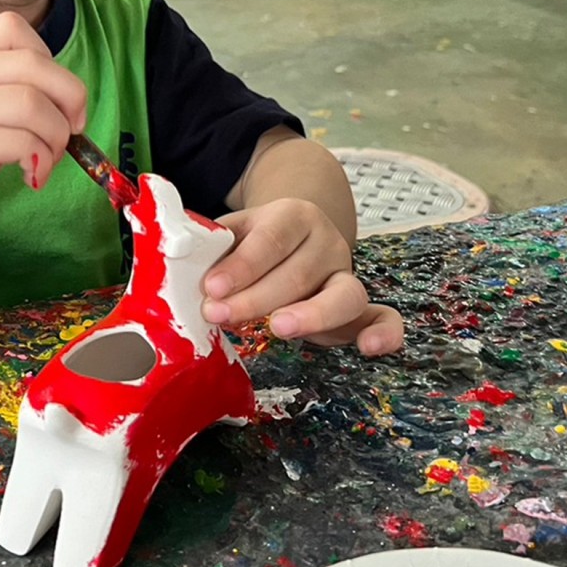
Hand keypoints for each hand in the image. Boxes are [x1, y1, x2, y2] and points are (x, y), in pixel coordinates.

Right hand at [0, 13, 86, 234]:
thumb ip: (3, 98)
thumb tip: (63, 110)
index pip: (15, 29)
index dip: (50, 60)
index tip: (55, 99)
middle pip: (37, 66)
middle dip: (71, 101)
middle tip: (69, 134)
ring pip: (34, 105)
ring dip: (56, 138)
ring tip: (44, 162)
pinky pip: (20, 141)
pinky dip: (38, 161)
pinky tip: (29, 177)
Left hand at [202, 199, 403, 352]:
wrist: (298, 231)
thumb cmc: (255, 240)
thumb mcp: (232, 231)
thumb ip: (210, 244)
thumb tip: (181, 257)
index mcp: (293, 216)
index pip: (270, 239)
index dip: (241, 265)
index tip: (211, 288)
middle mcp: (326, 242)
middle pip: (299, 272)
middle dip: (256, 298)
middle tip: (219, 315)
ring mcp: (347, 274)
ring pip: (343, 294)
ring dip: (313, 314)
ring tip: (279, 328)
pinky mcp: (362, 307)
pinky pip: (385, 317)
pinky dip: (385, 333)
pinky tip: (368, 350)